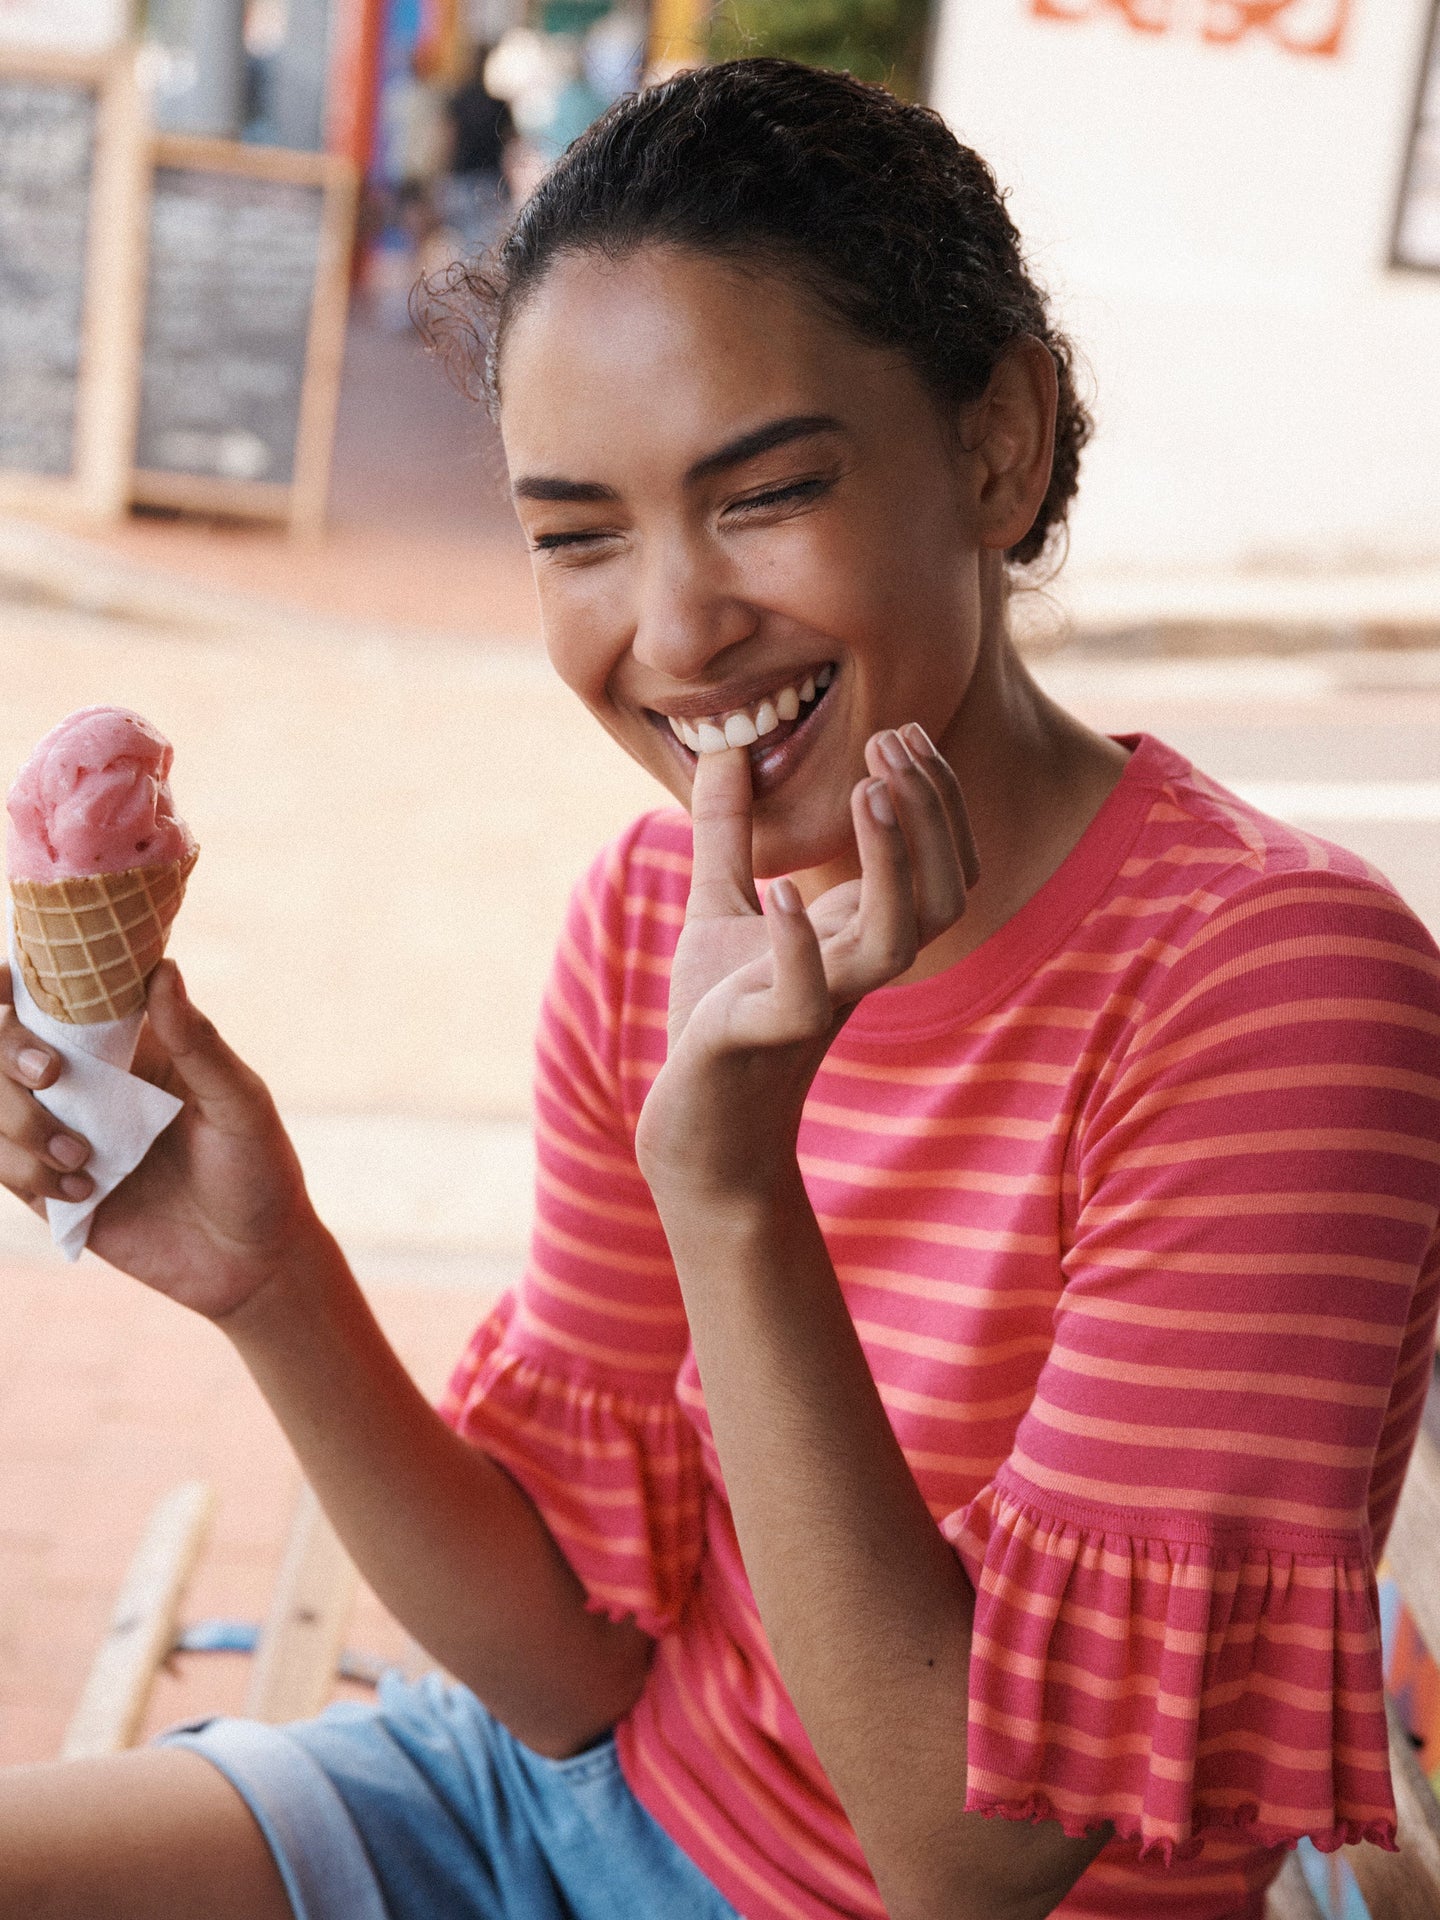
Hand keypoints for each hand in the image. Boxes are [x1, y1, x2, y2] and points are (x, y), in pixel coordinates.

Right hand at [0, 961, 320, 1318]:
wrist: (251, 1263)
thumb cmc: (259, 1170)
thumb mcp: (240, 1104)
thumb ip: (198, 1043)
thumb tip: (163, 970)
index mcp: (130, 1047)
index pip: (56, 999)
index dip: (15, 989)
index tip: (6, 989)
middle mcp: (87, 1085)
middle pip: (2, 1047)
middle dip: (6, 1053)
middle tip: (49, 1076)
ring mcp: (64, 1135)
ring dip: (19, 1124)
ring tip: (81, 1159)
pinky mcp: (50, 1191)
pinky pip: (1, 1164)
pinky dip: (25, 1171)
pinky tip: (84, 1191)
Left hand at [635, 724, 977, 1205]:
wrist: (694, 1128)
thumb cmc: (716, 1022)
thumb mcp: (719, 908)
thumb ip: (728, 832)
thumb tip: (729, 748)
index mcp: (858, 936)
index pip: (936, 864)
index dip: (933, 797)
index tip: (902, 731)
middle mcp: (854, 971)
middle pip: (938, 895)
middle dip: (927, 814)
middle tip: (892, 742)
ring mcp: (817, 1006)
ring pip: (894, 943)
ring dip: (890, 865)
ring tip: (868, 792)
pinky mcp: (764, 1040)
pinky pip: (803, 998)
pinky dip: (799, 946)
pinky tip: (783, 892)